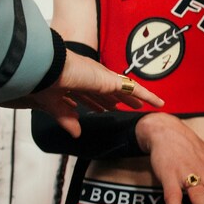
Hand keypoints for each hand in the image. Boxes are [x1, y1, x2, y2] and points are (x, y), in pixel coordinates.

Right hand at [6, 49, 163, 135]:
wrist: (47, 69)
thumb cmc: (45, 83)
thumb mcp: (56, 106)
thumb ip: (67, 119)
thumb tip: (76, 134)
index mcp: (75, 81)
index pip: (89, 94)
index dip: (96, 102)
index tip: (101, 108)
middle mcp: (90, 77)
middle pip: (108, 91)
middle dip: (116, 99)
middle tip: (125, 106)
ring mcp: (102, 78)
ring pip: (123, 90)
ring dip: (132, 98)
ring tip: (141, 105)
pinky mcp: (111, 81)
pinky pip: (135, 89)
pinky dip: (148, 96)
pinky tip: (158, 102)